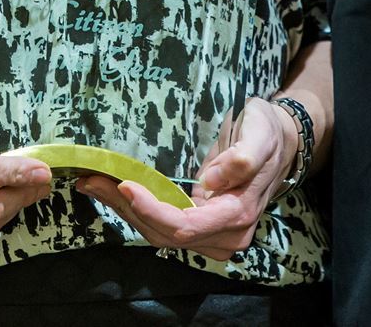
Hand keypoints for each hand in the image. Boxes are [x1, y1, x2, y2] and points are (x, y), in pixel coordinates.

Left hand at [75, 96, 297, 259]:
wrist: (279, 143)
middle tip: (92, 179)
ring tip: (93, 183)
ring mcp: (210, 236)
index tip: (125, 186)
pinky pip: (161, 226)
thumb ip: (242, 158)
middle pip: (164, 234)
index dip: (152, 210)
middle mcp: (223, 236)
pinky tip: (112, 191)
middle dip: (126, 208)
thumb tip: (212, 181)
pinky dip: (135, 210)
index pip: (185, 226)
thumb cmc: (267, 134)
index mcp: (237, 216)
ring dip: (124, 210)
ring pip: (158, 234)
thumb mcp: (260, 135)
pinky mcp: (198, 227)